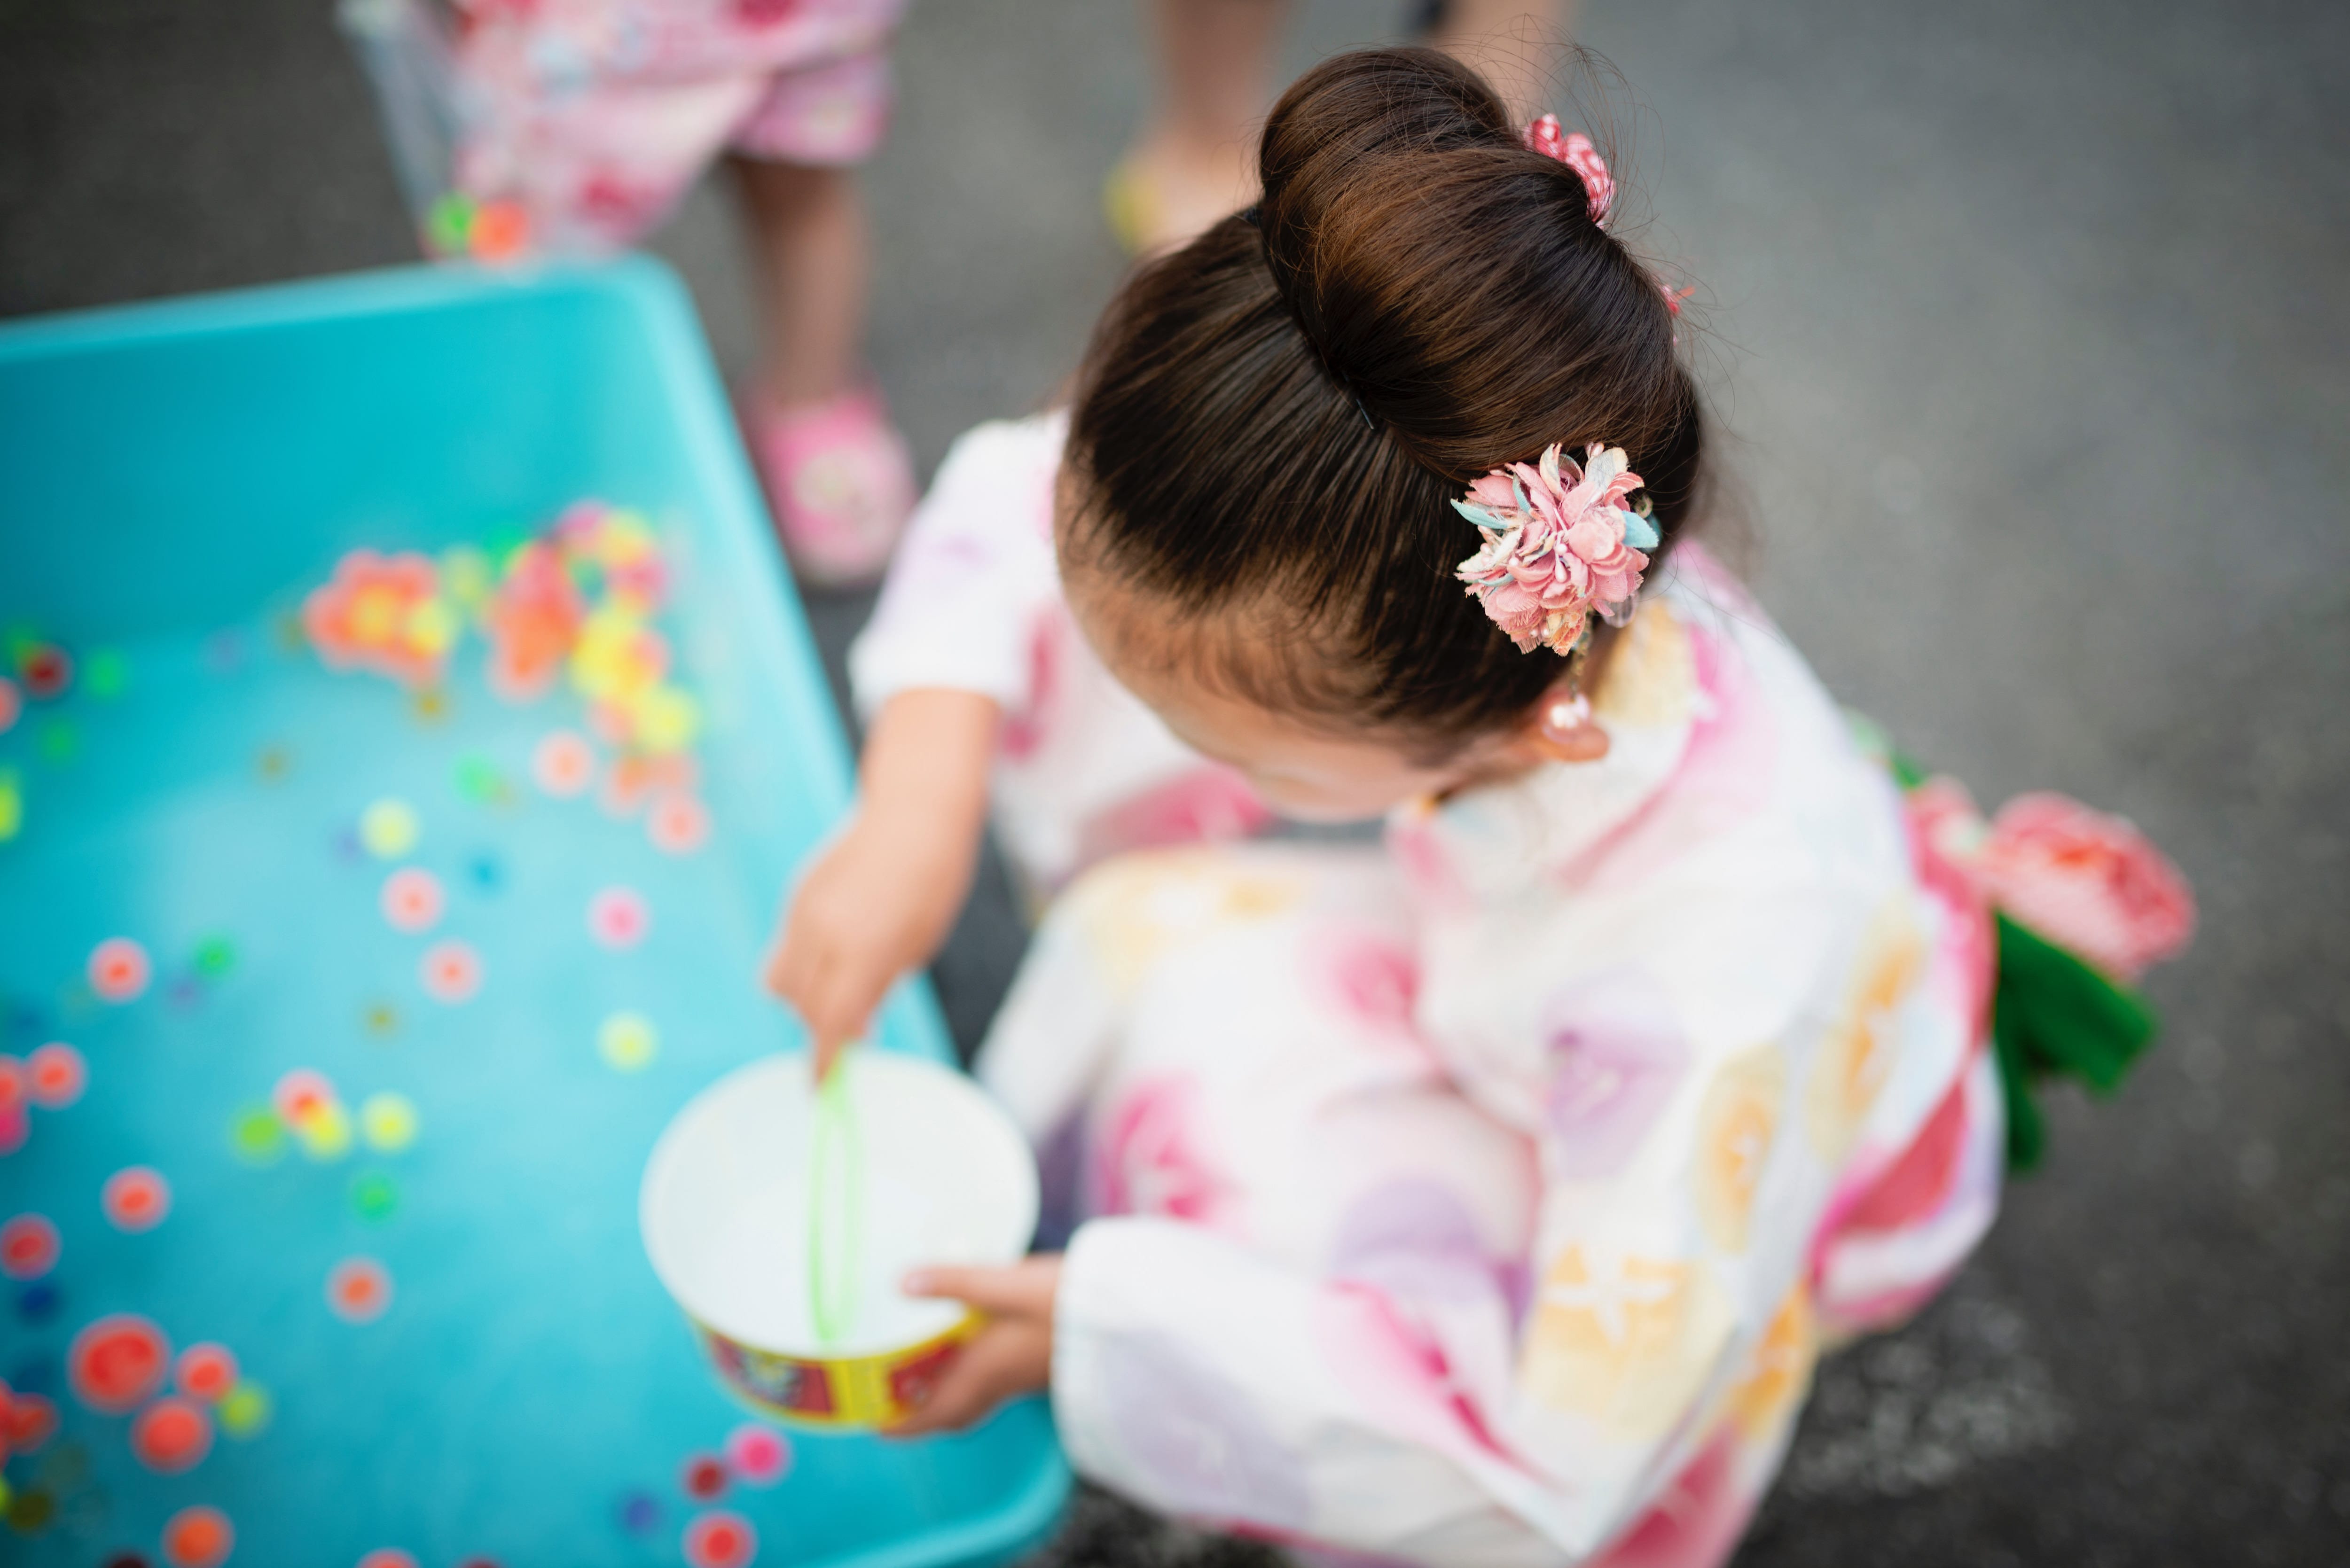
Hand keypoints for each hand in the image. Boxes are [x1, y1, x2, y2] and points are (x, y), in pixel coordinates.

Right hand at [765, 809, 966, 1074]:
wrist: (913, 812)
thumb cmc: (932, 880)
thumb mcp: (918, 944)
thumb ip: (879, 986)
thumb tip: (857, 1027)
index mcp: (860, 949)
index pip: (829, 1021)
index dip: (822, 1059)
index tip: (819, 1086)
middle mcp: (822, 932)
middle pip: (799, 1005)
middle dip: (818, 1028)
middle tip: (845, 1035)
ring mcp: (803, 911)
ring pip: (780, 978)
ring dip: (802, 999)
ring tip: (841, 991)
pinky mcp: (797, 896)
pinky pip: (786, 947)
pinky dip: (802, 966)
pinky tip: (837, 956)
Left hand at [887, 1256, 1061, 1436]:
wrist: (1128, 1312)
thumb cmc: (1066, 1301)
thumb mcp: (1007, 1285)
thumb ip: (956, 1282)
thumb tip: (902, 1282)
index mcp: (986, 1372)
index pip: (936, 1414)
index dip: (904, 1425)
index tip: (875, 1425)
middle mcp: (1003, 1382)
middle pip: (956, 1412)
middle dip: (924, 1412)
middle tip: (895, 1398)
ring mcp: (1025, 1375)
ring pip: (977, 1398)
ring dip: (948, 1394)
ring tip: (927, 1371)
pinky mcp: (1041, 1362)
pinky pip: (996, 1381)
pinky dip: (974, 1375)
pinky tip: (975, 1343)